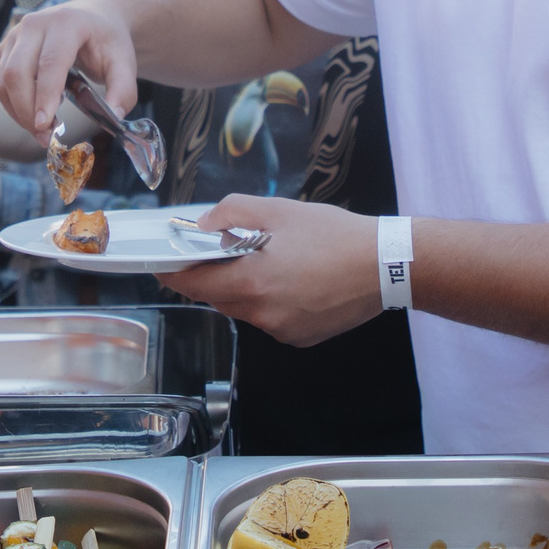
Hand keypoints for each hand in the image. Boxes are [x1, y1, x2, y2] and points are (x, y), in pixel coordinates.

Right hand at [0, 1, 135, 147]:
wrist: (92, 17)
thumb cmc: (105, 41)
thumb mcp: (124, 62)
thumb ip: (123, 91)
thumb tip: (114, 116)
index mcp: (66, 23)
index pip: (49, 63)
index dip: (45, 96)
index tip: (45, 126)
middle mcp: (34, 25)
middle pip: (17, 72)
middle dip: (27, 111)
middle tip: (46, 137)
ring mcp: (15, 35)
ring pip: (3, 81)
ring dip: (18, 112)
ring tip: (43, 130)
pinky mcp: (5, 49)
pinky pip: (0, 83)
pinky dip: (14, 106)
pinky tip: (36, 115)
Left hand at [161, 195, 381, 347]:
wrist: (386, 265)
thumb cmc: (336, 235)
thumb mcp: (278, 210)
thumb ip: (231, 213)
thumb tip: (204, 225)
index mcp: (252, 283)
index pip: (192, 284)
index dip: (172, 272)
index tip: (161, 262)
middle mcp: (263, 315)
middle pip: (218, 298)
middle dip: (214, 274)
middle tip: (223, 248)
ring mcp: (282, 331)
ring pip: (244, 308)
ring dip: (244, 286)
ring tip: (269, 259)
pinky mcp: (301, 338)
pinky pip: (269, 318)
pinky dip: (270, 300)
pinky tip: (294, 279)